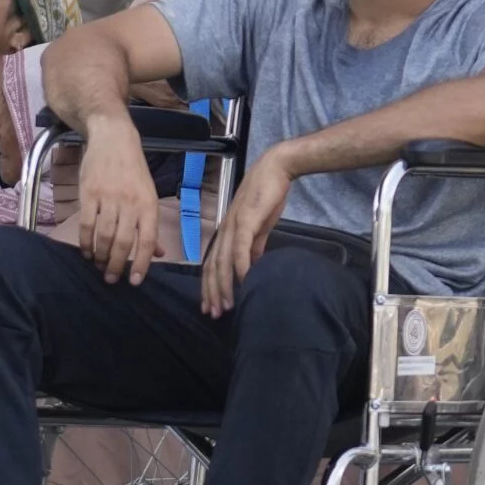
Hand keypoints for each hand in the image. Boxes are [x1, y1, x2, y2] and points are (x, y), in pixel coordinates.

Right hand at [73, 116, 162, 285]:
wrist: (113, 139)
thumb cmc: (133, 170)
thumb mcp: (149, 195)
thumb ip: (150, 225)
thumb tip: (158, 253)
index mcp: (149, 204)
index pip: (147, 240)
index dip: (142, 263)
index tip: (134, 281)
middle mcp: (130, 203)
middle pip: (123, 242)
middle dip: (116, 265)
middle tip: (110, 279)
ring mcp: (108, 197)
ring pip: (104, 235)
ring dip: (100, 255)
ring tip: (98, 266)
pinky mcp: (89, 193)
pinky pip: (86, 223)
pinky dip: (85, 241)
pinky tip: (85, 251)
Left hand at [202, 146, 292, 316]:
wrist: (274, 170)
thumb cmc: (266, 197)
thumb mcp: (259, 227)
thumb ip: (254, 246)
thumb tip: (252, 267)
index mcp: (226, 233)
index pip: (212, 264)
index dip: (210, 286)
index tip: (211, 306)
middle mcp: (224, 231)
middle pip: (212, 267)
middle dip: (212, 292)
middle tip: (214, 313)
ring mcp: (233, 225)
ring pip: (222, 260)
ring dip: (223, 285)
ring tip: (226, 304)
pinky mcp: (246, 219)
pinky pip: (240, 246)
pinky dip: (239, 264)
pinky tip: (242, 280)